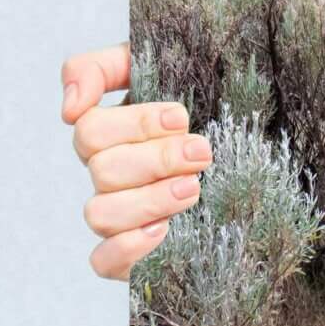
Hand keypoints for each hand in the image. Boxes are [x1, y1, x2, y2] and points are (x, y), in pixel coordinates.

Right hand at [63, 42, 208, 279]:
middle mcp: (108, 174)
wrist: (254, 149)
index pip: (90, 128)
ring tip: (194, 189)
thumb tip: (69, 106)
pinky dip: (128, 247)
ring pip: (100, 214)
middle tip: (202, 153)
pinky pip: (102, 261)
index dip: (135, 123)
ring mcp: (117, 214)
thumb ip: (102, 68)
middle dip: (157, 160)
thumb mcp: (162, 64)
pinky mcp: (130, 254)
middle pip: (103, 170)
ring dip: (150, 200)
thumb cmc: (206, 100)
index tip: (181, 117)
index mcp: (110, 132)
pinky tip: (164, 231)